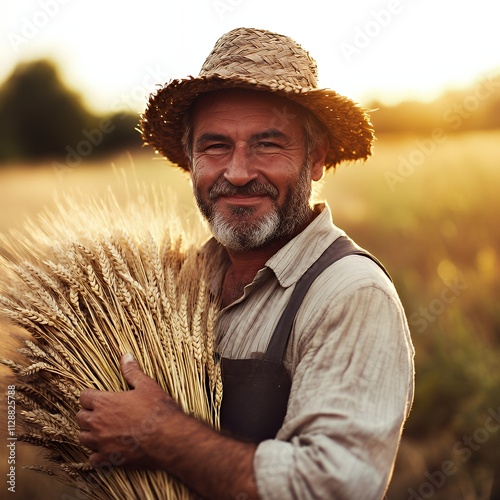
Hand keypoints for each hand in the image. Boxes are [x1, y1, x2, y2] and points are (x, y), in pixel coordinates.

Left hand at [77, 353, 178, 468]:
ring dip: (89, 433)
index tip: (97, 397)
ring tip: (101, 430)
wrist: (168, 438)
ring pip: (83, 438)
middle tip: (100, 413)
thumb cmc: (158, 410)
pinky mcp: (109, 460)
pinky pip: (93, 459)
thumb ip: (132, 372)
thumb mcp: (146, 386)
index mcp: (105, 403)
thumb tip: (125, 356)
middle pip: (80, 418)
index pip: (84, 397)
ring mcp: (102, 443)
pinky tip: (107, 450)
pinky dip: (97, 454)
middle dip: (88, 414)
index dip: (90, 396)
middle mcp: (98, 423)